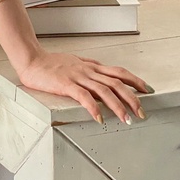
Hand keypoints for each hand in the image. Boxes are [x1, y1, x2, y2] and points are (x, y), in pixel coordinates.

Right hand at [17, 50, 152, 124]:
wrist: (31, 59)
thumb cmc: (50, 63)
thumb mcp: (74, 62)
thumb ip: (88, 68)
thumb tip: (102, 72)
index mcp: (91, 66)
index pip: (119, 72)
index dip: (135, 80)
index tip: (148, 90)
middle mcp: (88, 71)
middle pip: (117, 83)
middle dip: (133, 98)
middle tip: (142, 113)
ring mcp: (78, 77)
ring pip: (104, 91)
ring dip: (118, 106)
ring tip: (127, 119)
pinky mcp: (66, 84)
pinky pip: (84, 97)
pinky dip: (94, 108)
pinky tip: (99, 119)